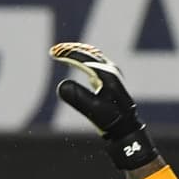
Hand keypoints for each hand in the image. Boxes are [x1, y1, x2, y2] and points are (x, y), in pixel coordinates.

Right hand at [50, 42, 158, 169]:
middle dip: (70, 50)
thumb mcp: (93, 110)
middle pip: (88, 54)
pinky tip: (78, 60)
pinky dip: (83, 59)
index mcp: (107, 74)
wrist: (126, 128)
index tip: (53, 53)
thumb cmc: (111, 120)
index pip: (84, 59)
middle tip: (54, 51)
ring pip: (92, 56)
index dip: (67, 55)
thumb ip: (78, 98)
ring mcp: (112, 73)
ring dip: (77, 53)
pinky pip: (94, 62)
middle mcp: (111, 70)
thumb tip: (62, 85)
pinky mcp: (110, 78)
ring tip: (62, 51)